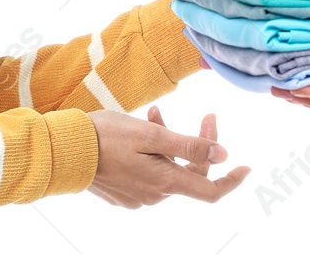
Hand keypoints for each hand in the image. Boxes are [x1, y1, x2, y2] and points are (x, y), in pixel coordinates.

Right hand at [86, 107, 249, 208]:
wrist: (64, 149)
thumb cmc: (106, 136)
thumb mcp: (152, 134)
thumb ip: (189, 145)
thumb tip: (223, 154)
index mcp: (165, 182)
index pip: (209, 190)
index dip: (231, 180)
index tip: (246, 166)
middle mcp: (154, 195)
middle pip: (189, 171)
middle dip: (199, 142)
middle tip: (207, 114)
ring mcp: (137, 196)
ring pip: (168, 167)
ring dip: (170, 141)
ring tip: (156, 113)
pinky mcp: (123, 191)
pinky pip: (149, 171)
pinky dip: (152, 151)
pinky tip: (141, 127)